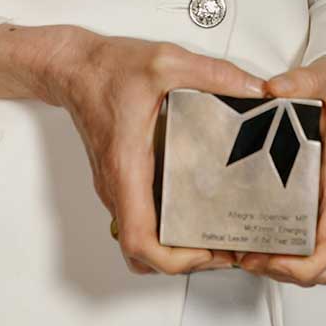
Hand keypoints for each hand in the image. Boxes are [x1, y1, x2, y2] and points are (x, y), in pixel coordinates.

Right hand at [40, 29, 270, 277]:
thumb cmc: (104, 70)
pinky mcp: (120, 181)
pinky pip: (140, 220)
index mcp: (127, 168)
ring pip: (139, 241)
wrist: (73, 68)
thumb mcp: (165, 63)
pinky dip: (164, 230)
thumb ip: (213, 74)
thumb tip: (252, 88)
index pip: (139, 240)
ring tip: (212, 238)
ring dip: (172, 250)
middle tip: (221, 249)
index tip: (205, 253)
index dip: (173, 260)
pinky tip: (194, 211)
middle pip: (141, 252)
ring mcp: (116, 187)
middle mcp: (118, 185)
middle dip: (183, 262)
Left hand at [228, 47, 325, 288]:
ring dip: (279, 264)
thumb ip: (304, 80)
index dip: (302, 266)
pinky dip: (279, 247)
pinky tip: (249, 230)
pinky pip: (303, 238)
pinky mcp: (315, 199)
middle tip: (247, 255)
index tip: (268, 258)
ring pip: (312, 258)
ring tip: (243, 248)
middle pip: (322, 265)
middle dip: (284, 271)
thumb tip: (274, 88)